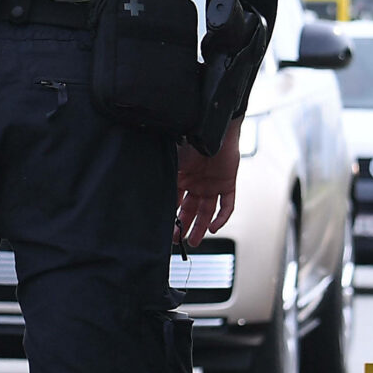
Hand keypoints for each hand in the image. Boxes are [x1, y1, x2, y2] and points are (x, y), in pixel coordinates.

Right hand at [175, 120, 241, 248]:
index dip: (171, 216)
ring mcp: (212, 185)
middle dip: (183, 226)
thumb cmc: (192, 139)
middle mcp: (197, 184)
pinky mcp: (228, 184)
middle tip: (178, 240)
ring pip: (207, 212)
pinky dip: (222, 218)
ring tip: (193, 242)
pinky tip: (214, 228)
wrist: (216, 130)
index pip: (174, 202)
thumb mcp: (172, 161)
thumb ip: (164, 175)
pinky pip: (227, 205)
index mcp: (182, 177)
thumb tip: (144, 185)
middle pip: (190, 210)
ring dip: (200, 227)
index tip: (165, 230)